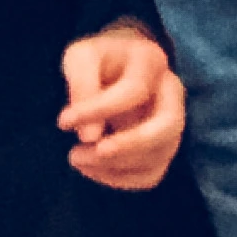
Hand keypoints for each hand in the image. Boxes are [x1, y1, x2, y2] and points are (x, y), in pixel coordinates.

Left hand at [57, 23, 185, 190]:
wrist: (116, 65)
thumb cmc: (97, 60)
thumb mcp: (81, 58)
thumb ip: (82, 86)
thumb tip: (89, 136)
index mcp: (151, 61)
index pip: (134, 90)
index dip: (98, 110)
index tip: (63, 121)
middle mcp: (171, 92)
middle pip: (168, 126)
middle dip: (128, 145)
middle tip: (81, 154)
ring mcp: (173, 122)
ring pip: (159, 155)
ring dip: (115, 165)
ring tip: (76, 157)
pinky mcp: (163, 147)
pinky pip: (151, 174)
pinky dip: (120, 178)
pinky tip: (92, 167)